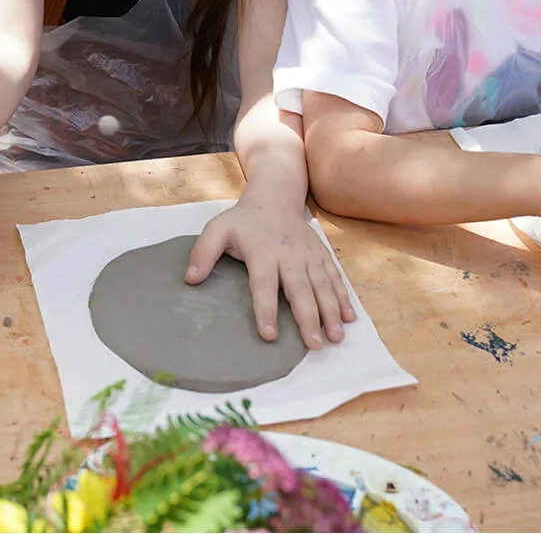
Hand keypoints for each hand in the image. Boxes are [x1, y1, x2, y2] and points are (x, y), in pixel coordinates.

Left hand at [186, 191, 354, 349]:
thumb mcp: (217, 229)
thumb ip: (203, 252)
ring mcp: (309, 255)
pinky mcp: (321, 255)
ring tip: (335, 337)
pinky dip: (343, 297)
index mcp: (262, 251)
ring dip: (331, 312)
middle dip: (309, 318)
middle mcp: (289, 254)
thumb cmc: (244, 220)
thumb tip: (190, 279)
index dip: (266, 310)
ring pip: (323, 286)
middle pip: (300, 290)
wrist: (275, 196)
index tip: (269, 335)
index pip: (264, 285)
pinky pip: (335, 277)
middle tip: (314, 345)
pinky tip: (349, 317)